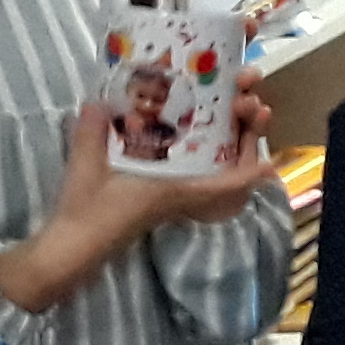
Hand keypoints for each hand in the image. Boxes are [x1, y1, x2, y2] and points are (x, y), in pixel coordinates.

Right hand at [9, 89, 280, 310]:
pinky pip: (205, 167)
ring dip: (238, 137)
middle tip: (249, 101)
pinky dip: (216, 146)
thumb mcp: (86, 170)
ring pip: (224, 164)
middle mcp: (184, 194)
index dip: (249, 175)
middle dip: (249, 134)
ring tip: (242, 104)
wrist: (75, 243)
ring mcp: (179, 192)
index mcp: (173, 193)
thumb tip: (99, 102)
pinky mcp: (168, 188)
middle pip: (233, 167)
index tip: (270, 160)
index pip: (224, 188)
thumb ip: (92, 134)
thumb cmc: (85, 211)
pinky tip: (212, 121)